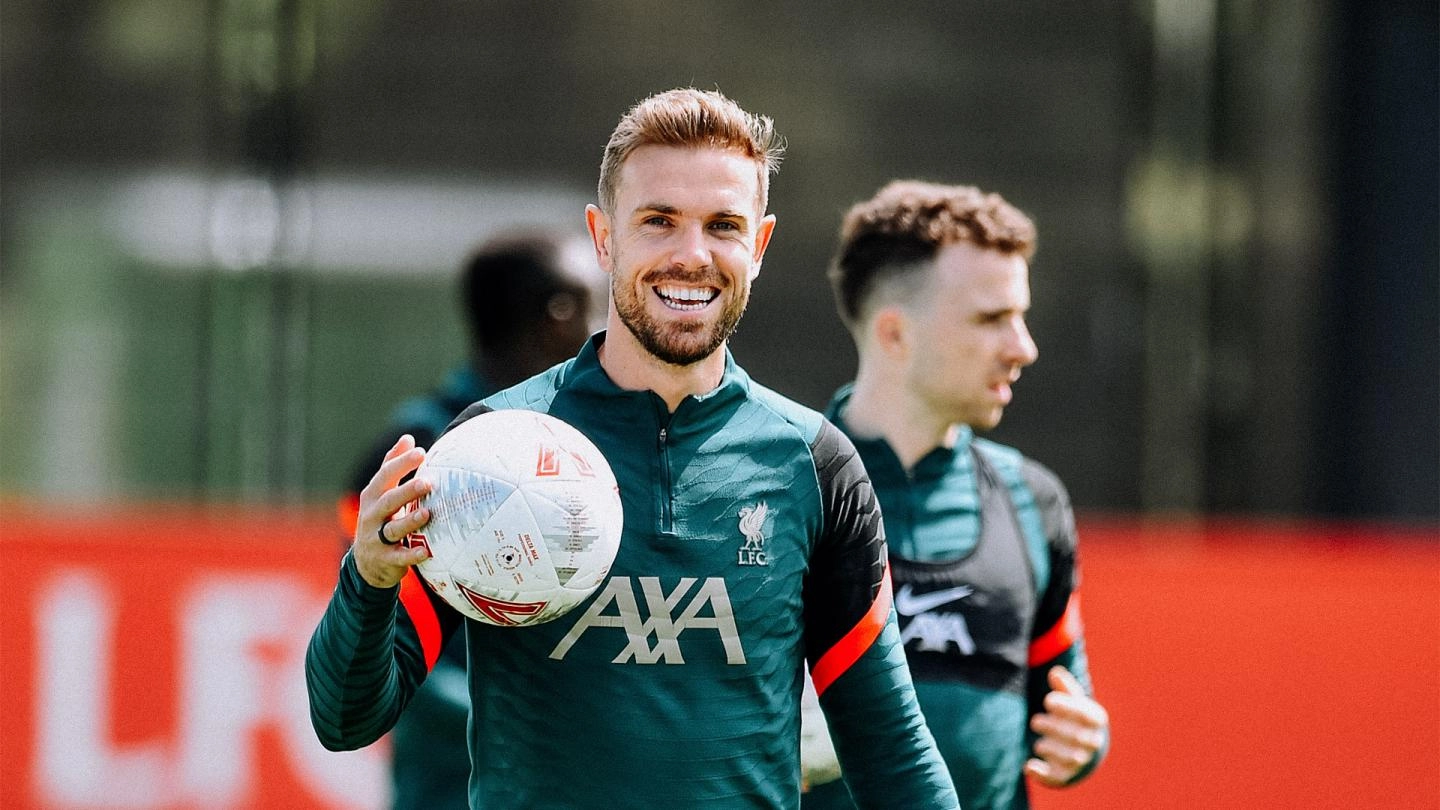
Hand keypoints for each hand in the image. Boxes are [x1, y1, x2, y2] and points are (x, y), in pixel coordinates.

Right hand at [353, 434, 432, 588]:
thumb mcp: (382, 493)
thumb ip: (393, 466)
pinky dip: (412, 554)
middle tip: (428, 482)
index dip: (401, 464)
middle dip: (407, 491)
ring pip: (392, 529)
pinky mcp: (384, 559)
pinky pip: (399, 557)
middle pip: (389, 501)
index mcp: (373, 495)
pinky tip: (426, 551)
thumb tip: (408, 438)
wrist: (366, 562)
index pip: (385, 476)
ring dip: (409, 521)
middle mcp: (372, 515)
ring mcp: (376, 538)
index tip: (421, 453)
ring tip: (427, 514)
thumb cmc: (381, 519)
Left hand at [1024, 665, 1108, 786]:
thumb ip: (1063, 686)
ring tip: (1038, 741)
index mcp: (1096, 719)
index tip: (1048, 700)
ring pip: (1069, 758)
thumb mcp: (1070, 697)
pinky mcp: (1065, 774)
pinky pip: (1056, 777)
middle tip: (1036, 721)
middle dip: (1053, 727)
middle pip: (1075, 736)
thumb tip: (1054, 673)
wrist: (1078, 743)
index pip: (1085, 714)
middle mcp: (1093, 741)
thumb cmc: (1071, 713)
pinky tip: (1028, 765)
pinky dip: (1042, 774)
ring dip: (1049, 747)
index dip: (1067, 707)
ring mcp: (1081, 760)